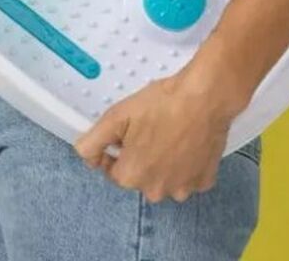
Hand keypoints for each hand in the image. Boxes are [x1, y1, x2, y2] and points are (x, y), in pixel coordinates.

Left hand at [73, 56, 246, 202]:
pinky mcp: (205, 181)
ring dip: (163, 163)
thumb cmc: (160, 103)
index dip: (116, 150)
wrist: (205, 96)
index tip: (126, 131)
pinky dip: (186, 164)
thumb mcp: (117, 115)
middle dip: (140, 157)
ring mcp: (183, 189)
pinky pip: (188, 176)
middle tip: (149, 128)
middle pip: (140, 176)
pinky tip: (188, 142)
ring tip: (170, 133)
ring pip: (164, 178)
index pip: (113, 170)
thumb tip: (84, 156)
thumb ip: (93, 140)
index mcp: (131, 177)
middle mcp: (156, 192)